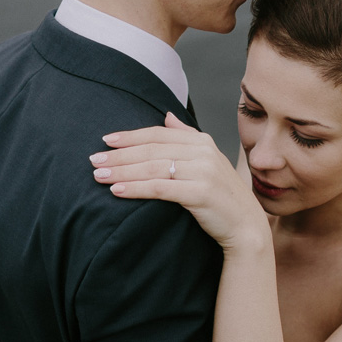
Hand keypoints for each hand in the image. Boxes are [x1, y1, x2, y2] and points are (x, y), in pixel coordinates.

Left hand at [92, 113, 269, 252]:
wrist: (246, 225)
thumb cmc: (222, 196)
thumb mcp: (208, 160)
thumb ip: (186, 136)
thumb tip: (166, 115)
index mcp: (202, 141)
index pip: (158, 134)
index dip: (130, 136)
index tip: (106, 141)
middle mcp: (203, 152)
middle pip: (152, 149)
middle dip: (120, 155)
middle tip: (94, 160)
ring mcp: (203, 171)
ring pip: (152, 167)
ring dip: (122, 172)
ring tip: (99, 176)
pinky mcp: (200, 193)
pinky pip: (160, 188)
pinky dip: (136, 188)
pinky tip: (117, 191)